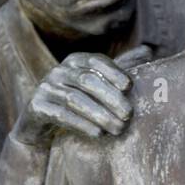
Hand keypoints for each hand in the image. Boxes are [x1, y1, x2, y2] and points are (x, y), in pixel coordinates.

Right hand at [10, 45, 153, 148]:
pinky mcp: (36, 106)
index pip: (95, 61)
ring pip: (75, 99)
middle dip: (110, 97)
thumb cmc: (77, 100)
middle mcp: (58, 71)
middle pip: (86, 80)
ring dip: (99, 114)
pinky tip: (98, 133)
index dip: (113, 71)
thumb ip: (119, 68)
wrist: (40, 123)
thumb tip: (148, 50)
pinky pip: (60, 115)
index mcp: (74, 61)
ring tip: (118, 129)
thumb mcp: (97, 82)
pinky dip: (81, 124)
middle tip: (128, 114)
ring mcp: (45, 88)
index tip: (130, 87)